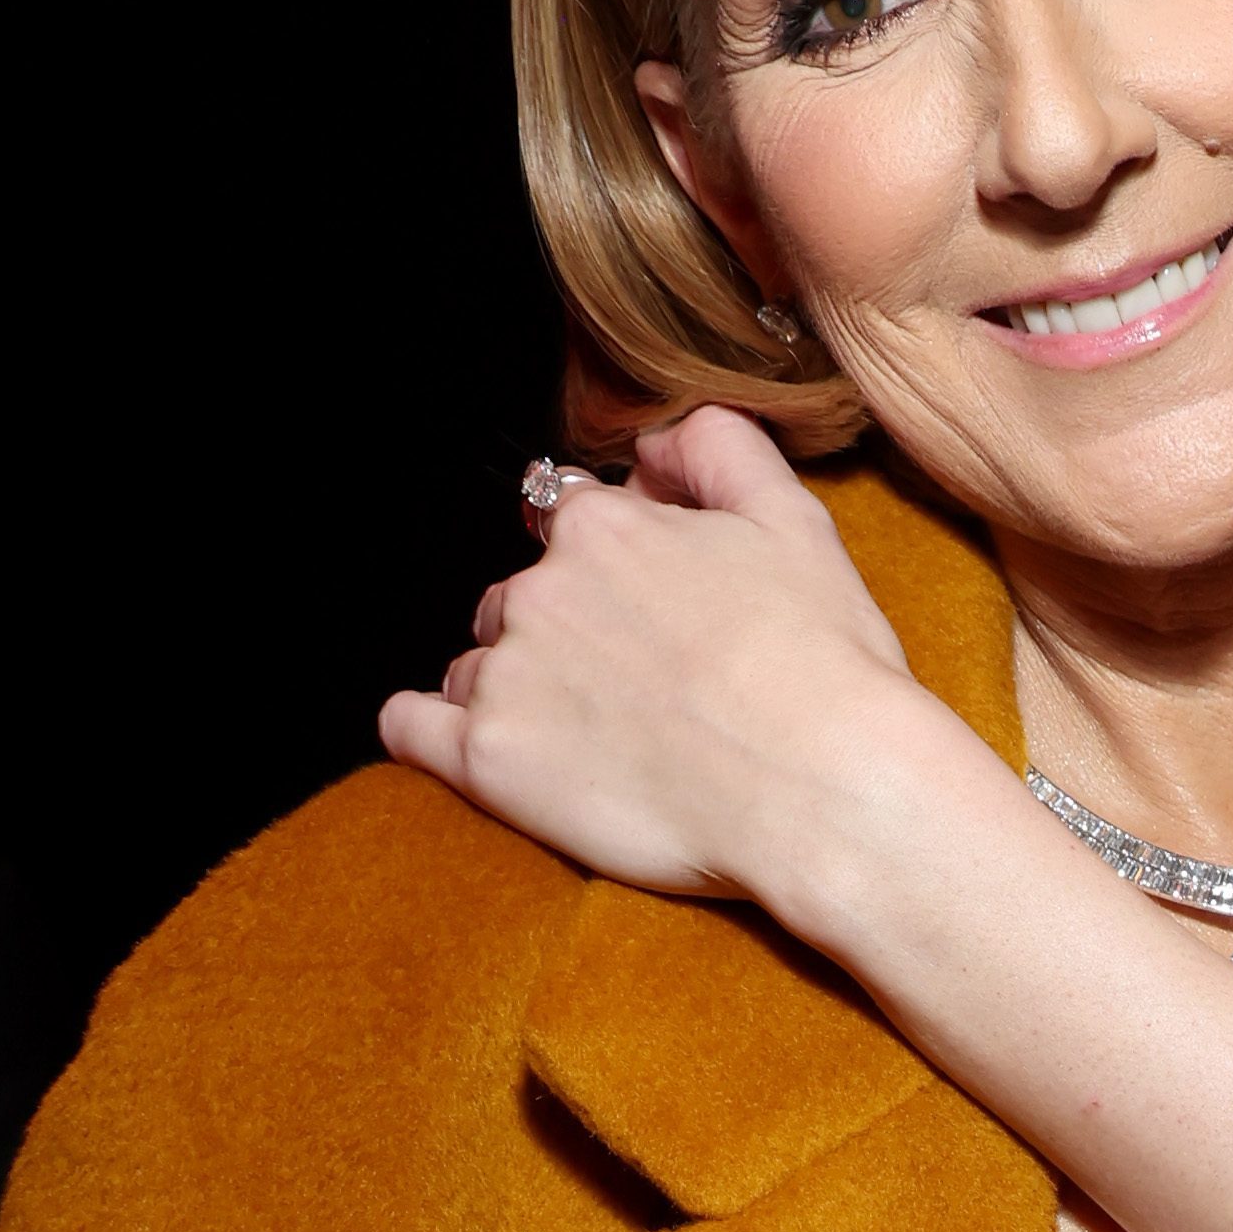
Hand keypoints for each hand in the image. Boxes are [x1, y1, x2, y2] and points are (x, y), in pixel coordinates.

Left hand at [381, 407, 932, 904]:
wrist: (821, 788)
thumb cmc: (822, 663)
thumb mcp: (795, 520)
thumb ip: (720, 449)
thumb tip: (655, 443)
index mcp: (606, 526)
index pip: (572, 517)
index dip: (617, 556)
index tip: (654, 602)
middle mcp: (540, 589)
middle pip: (521, 595)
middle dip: (565, 626)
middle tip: (639, 678)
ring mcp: (506, 676)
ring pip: (477, 661)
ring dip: (516, 683)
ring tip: (594, 729)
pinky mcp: (486, 760)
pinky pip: (410, 729)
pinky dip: (430, 730)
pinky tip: (477, 740)